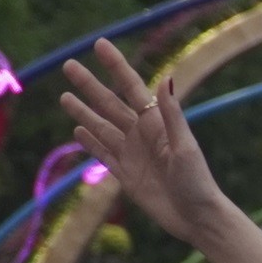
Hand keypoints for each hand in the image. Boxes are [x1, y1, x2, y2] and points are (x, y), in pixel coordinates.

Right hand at [57, 38, 236, 248]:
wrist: (196, 218)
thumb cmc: (197, 182)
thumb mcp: (185, 147)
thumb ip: (172, 114)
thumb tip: (166, 78)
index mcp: (156, 123)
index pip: (131, 87)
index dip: (115, 65)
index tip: (100, 43)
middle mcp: (142, 134)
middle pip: (109, 104)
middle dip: (89, 85)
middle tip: (68, 65)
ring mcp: (132, 154)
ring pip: (101, 127)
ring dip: (83, 112)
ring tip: (64, 96)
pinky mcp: (126, 174)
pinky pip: (103, 154)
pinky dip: (90, 142)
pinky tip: (77, 131)